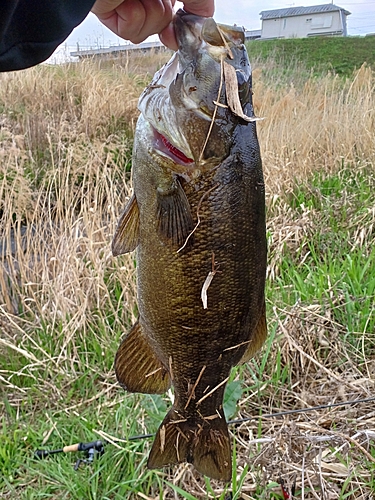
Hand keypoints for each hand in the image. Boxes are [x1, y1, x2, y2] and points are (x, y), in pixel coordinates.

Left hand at [91, 0, 214, 49]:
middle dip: (167, 18)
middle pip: (168, 16)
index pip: (183, 1)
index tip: (194, 24)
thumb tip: (206, 15)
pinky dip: (131, 21)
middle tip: (167, 16)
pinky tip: (122, 5)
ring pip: (152, 27)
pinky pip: (132, 33)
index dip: (191, 14)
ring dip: (149, 16)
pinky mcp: (109, 13)